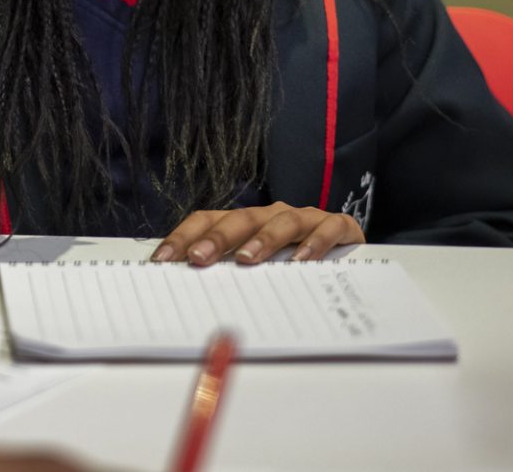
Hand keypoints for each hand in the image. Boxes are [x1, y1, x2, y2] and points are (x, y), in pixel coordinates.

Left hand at [154, 203, 365, 265]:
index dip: (182, 237)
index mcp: (245, 222)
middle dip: (218, 238)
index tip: (162, 261)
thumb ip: (228, 278)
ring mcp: (305, 219)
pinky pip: (326, 230)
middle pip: (241, 219)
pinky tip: (302, 262)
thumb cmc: (294, 264)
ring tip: (248, 259)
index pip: (207, 220)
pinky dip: (315, 244)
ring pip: (281, 221)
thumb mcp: (258, 271)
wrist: (351, 253)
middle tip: (199, 257)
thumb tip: (188, 297)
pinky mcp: (338, 226)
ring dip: (263, 240)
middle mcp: (271, 215)